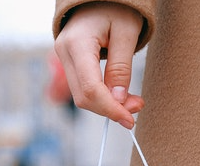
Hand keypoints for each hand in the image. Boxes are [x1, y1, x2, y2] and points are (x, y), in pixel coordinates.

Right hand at [54, 3, 144, 128]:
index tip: (130, 120)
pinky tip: (118, 95)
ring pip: (82, 96)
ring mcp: (63, 58)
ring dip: (107, 105)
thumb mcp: (126, 34)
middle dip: (111, 109)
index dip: (110, 109)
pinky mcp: (70, 63)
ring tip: (131, 101)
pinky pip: (83, 88)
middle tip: (136, 108)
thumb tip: (119, 100)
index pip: (91, 89)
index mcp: (78, 44)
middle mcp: (64, 52)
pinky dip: (101, 97)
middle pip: (84, 97)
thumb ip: (121, 68)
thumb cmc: (115, 7)